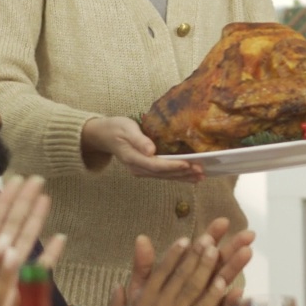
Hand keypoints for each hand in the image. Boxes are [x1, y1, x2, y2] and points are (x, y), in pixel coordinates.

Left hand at [0, 175, 65, 273]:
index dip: (4, 200)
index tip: (16, 180)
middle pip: (13, 223)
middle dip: (24, 201)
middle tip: (36, 179)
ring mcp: (13, 269)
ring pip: (27, 238)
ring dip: (37, 218)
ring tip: (46, 198)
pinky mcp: (25, 286)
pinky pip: (41, 269)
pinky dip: (52, 254)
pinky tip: (60, 238)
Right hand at [82, 116, 203, 182]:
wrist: (105, 135)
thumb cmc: (116, 128)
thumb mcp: (126, 129)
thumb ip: (139, 140)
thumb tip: (151, 150)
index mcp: (133, 158)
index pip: (156, 165)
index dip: (172, 166)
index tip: (187, 164)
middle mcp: (138, 168)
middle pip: (163, 174)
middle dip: (183, 173)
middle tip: (201, 171)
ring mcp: (142, 170)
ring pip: (165, 176)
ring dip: (183, 177)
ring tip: (200, 176)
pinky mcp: (146, 169)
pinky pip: (164, 174)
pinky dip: (178, 175)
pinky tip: (190, 175)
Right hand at [104, 220, 253, 305]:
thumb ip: (124, 289)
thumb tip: (123, 273)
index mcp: (144, 299)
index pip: (161, 272)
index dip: (174, 255)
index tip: (186, 239)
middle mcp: (160, 305)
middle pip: (182, 275)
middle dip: (196, 255)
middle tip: (209, 238)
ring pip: (194, 290)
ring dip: (207, 269)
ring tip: (219, 252)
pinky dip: (216, 298)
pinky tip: (228, 286)